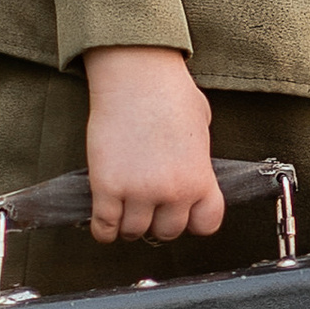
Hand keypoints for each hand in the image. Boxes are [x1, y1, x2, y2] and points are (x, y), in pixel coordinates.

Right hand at [82, 45, 227, 242]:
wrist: (136, 76)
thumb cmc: (170, 92)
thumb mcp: (202, 128)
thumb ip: (198, 159)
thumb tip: (191, 169)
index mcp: (201, 178)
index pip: (206, 224)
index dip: (192, 219)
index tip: (182, 210)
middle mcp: (173, 191)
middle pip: (167, 232)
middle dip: (157, 219)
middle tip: (148, 202)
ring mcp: (139, 192)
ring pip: (134, 232)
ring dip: (129, 223)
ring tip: (125, 204)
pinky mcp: (106, 187)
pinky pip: (104, 228)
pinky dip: (103, 228)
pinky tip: (105, 214)